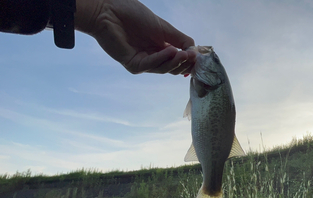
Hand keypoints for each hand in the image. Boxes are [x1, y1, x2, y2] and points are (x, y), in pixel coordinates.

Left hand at [75, 0, 195, 74]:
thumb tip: (196, 52)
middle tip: (192, 56)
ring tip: (184, 53)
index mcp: (161, 49)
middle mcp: (152, 58)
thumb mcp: (164, 28)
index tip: (199, 57)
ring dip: (175, 61)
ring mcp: (143, 62)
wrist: (110, 10)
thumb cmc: (134, 15)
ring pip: (163, 69)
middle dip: (184, 63)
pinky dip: (162, 59)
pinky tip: (170, 51)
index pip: (178, 61)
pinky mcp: (133, 65)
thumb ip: (181, 39)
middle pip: (173, 68)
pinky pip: (151, 65)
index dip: (189, 60)